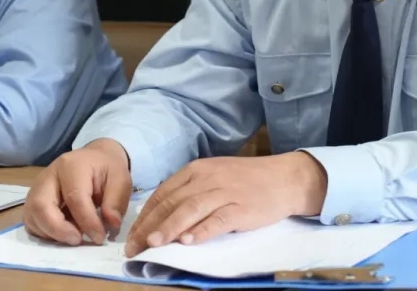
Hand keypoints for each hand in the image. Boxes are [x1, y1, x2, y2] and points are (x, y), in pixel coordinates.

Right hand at [23, 138, 132, 245]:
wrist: (95, 159)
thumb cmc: (107, 170)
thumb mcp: (121, 179)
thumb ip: (116, 201)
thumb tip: (111, 224)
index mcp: (72, 166)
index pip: (74, 197)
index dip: (86, 221)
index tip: (99, 238)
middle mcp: (48, 176)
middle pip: (41, 205)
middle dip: (58, 230)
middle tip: (78, 241)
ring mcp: (36, 188)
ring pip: (32, 216)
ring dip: (50, 233)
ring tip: (74, 237)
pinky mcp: (33, 201)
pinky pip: (31, 222)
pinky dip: (45, 233)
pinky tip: (64, 234)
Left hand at [124, 152, 327, 256]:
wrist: (284, 178)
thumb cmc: (247, 180)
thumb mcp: (214, 177)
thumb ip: (190, 192)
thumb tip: (161, 216)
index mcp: (197, 170)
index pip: (163, 193)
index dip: (145, 216)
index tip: (132, 236)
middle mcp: (208, 178)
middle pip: (173, 202)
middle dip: (151, 226)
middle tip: (135, 247)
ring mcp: (225, 192)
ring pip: (191, 209)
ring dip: (170, 227)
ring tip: (154, 243)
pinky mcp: (242, 207)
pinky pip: (218, 219)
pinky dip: (202, 230)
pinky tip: (189, 241)